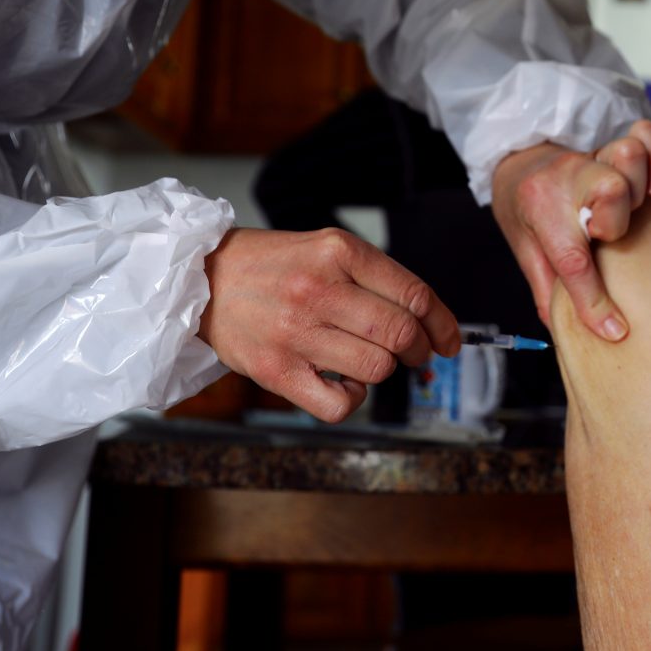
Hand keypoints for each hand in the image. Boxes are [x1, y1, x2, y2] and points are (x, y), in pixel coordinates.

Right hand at [198, 227, 460, 422]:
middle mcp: (319, 289)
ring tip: (366, 361)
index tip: (449, 341)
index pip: (414, 294)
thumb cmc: (270, 266)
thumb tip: (426, 320)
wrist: (200, 280)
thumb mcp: (325, 248)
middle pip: (400, 334)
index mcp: (338, 252)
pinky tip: (340, 381)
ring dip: (383, 371)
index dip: (443, 324)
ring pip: (376, 368)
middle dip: (419, 350)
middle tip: (415, 354)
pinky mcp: (277, 370)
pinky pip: (340, 403)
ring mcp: (296, 331)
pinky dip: (352, 398)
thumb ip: (373, 278)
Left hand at [491, 119, 650, 341]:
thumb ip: (546, 288)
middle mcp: (568, 176)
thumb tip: (561, 333)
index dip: (593, 300)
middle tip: (604, 234)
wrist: (518, 160)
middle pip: (612, 191)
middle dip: (616, 222)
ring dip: (638, 186)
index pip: (571, 259)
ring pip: (629, 156)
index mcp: (539, 206)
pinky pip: (647, 135)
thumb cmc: (524, 208)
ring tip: (630, 206)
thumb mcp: (525, 248)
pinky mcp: (614, 140)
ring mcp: (593, 155)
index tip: (614, 330)